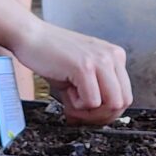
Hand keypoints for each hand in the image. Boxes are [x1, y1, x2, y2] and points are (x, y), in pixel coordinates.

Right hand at [16, 20, 130, 121]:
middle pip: (123, 102)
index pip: (125, 94)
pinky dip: (77, 105)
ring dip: (90, 112)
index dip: (107, 111)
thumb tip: (95, 120)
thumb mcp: (80, 72)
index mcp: (115, 56)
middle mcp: (112, 56)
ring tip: (72, 101)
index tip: (88, 113)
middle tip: (80, 114)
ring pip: (112, 104)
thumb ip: (94, 91)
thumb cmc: (50, 53)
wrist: (30, 35)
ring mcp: (100, 61)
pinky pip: (92, 102)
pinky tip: (66, 91)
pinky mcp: (85, 67)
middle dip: (101, 116)